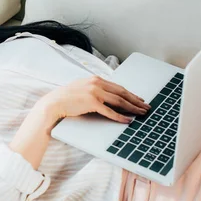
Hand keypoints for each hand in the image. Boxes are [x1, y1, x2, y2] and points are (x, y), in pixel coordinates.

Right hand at [36, 76, 150, 127]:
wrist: (54, 103)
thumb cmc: (67, 98)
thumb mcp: (83, 88)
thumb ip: (96, 89)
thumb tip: (109, 96)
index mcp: (96, 79)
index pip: (118, 87)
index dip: (131, 94)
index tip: (140, 100)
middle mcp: (97, 83)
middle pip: (122, 93)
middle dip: (136, 101)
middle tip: (146, 107)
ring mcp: (94, 92)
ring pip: (119, 101)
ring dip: (132, 108)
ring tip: (141, 114)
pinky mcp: (91, 102)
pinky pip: (110, 111)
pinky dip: (120, 116)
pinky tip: (128, 120)